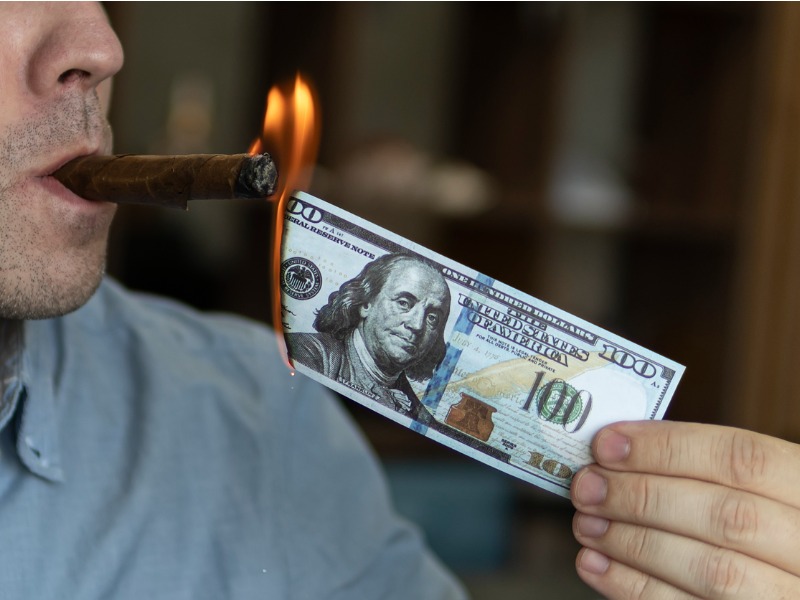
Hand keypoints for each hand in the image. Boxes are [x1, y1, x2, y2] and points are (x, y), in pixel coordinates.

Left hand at [570, 421, 799, 597]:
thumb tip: (619, 450)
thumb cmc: (761, 524)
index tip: (607, 443)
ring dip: (633, 543)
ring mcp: (791, 598)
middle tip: (586, 485)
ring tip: (586, 523)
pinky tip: (595, 565)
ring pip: (712, 571)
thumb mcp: (757, 486)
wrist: (784, 578)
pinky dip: (634, 589)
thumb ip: (703, 470)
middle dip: (642, 497)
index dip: (668, 448)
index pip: (742, 459)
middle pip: (725, 516)